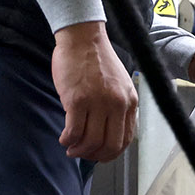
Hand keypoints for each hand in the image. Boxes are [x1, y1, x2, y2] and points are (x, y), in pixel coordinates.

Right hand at [51, 21, 137, 161]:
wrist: (83, 38)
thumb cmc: (97, 60)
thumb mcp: (119, 84)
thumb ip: (118, 106)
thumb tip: (108, 131)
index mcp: (130, 101)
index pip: (125, 139)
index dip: (111, 153)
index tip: (100, 155)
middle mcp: (117, 104)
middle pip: (110, 145)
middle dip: (95, 156)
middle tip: (83, 154)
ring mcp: (98, 102)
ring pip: (91, 141)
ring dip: (79, 150)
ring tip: (71, 147)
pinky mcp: (77, 100)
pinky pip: (74, 131)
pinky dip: (68, 140)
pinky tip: (64, 138)